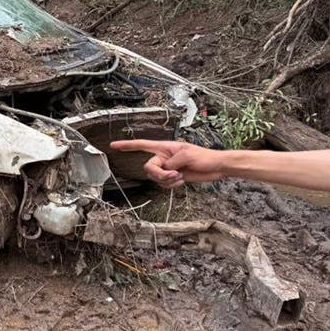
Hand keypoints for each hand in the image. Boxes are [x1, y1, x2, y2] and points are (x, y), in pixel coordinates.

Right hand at [109, 139, 226, 188]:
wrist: (216, 167)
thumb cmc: (204, 157)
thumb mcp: (187, 156)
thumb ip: (171, 163)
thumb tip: (162, 169)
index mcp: (164, 147)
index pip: (142, 145)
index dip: (127, 145)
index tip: (113, 145)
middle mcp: (163, 157)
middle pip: (148, 168)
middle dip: (160, 174)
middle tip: (174, 175)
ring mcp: (168, 168)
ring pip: (156, 178)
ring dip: (168, 181)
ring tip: (181, 177)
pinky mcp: (173, 177)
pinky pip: (164, 184)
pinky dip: (172, 185)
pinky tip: (182, 181)